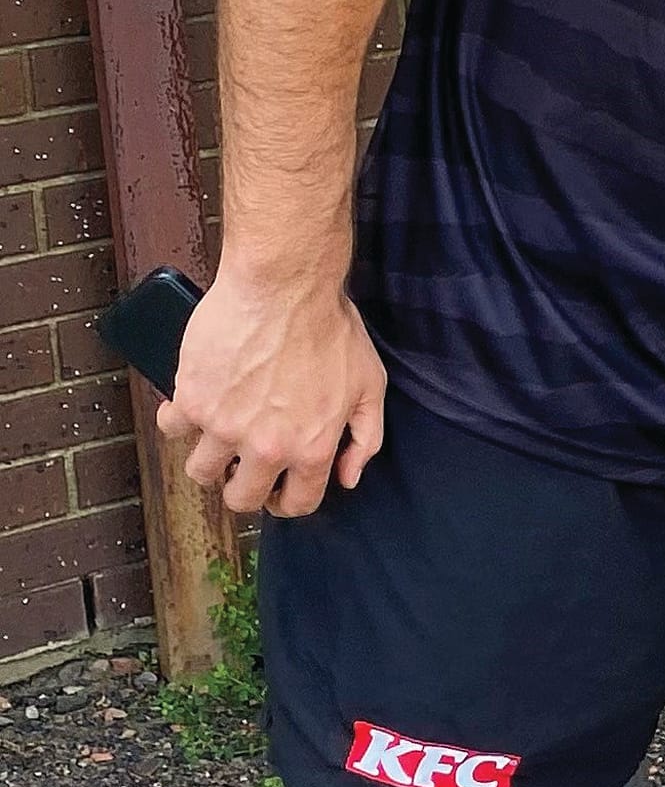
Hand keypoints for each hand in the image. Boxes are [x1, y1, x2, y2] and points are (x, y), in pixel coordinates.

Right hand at [156, 266, 385, 517]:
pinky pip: (171, 428)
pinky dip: (179, 416)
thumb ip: (365, 437)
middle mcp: (266, 447)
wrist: (286, 282)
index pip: (296, 504)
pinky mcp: (191, 400)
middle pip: (241, 499)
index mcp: (312, 447)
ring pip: (201, 471)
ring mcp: (224, 427)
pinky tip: (196, 398)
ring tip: (221, 427)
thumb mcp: (370, 381)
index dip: (287, 498)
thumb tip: (348, 478)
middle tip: (245, 460)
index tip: (279, 485)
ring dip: (210, 454)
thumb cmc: (330, 325)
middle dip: (244, 483)